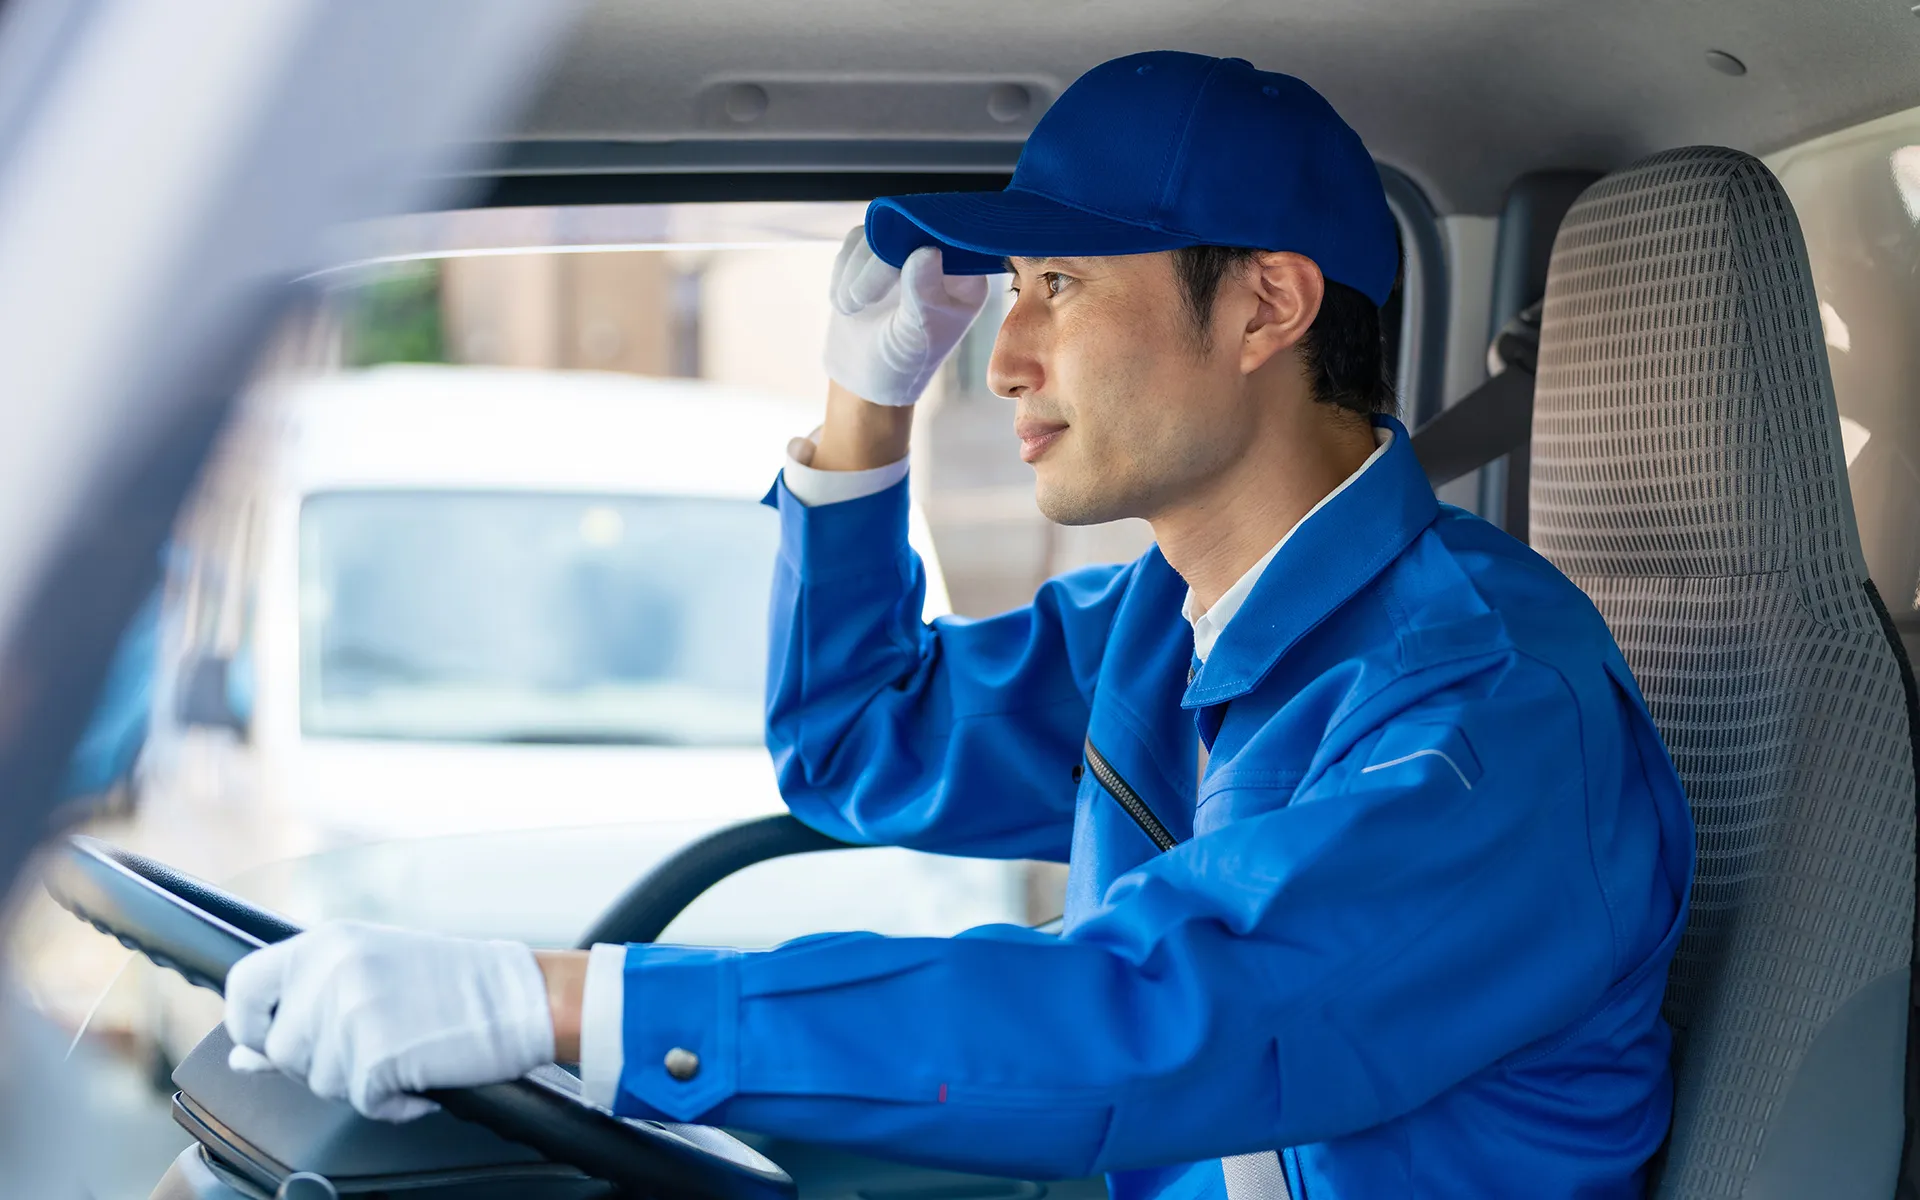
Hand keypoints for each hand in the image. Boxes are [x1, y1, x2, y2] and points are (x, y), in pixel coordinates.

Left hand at [223, 921, 554, 1121]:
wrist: (519, 997)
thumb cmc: (457, 983)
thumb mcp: (370, 973)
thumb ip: (304, 1006)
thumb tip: (245, 1054)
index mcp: (326, 942)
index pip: (243, 986)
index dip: (250, 1024)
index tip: (275, 1039)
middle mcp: (332, 971)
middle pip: (282, 1049)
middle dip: (323, 1060)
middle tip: (378, 1038)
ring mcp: (352, 1013)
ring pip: (319, 1081)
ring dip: (361, 1081)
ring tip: (406, 1048)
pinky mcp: (375, 1055)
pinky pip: (361, 1103)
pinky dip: (393, 1102)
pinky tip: (420, 1073)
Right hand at [823, 226, 989, 406]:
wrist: (867, 376)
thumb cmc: (905, 360)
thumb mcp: (919, 333)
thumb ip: (924, 293)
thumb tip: (927, 250)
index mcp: (965, 275)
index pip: (952, 235)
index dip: (924, 238)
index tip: (901, 263)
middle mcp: (936, 257)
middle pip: (905, 227)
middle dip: (877, 262)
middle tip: (863, 299)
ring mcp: (902, 253)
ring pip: (874, 234)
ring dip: (854, 271)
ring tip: (852, 307)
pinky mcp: (871, 256)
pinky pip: (853, 243)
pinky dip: (843, 271)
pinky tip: (845, 304)